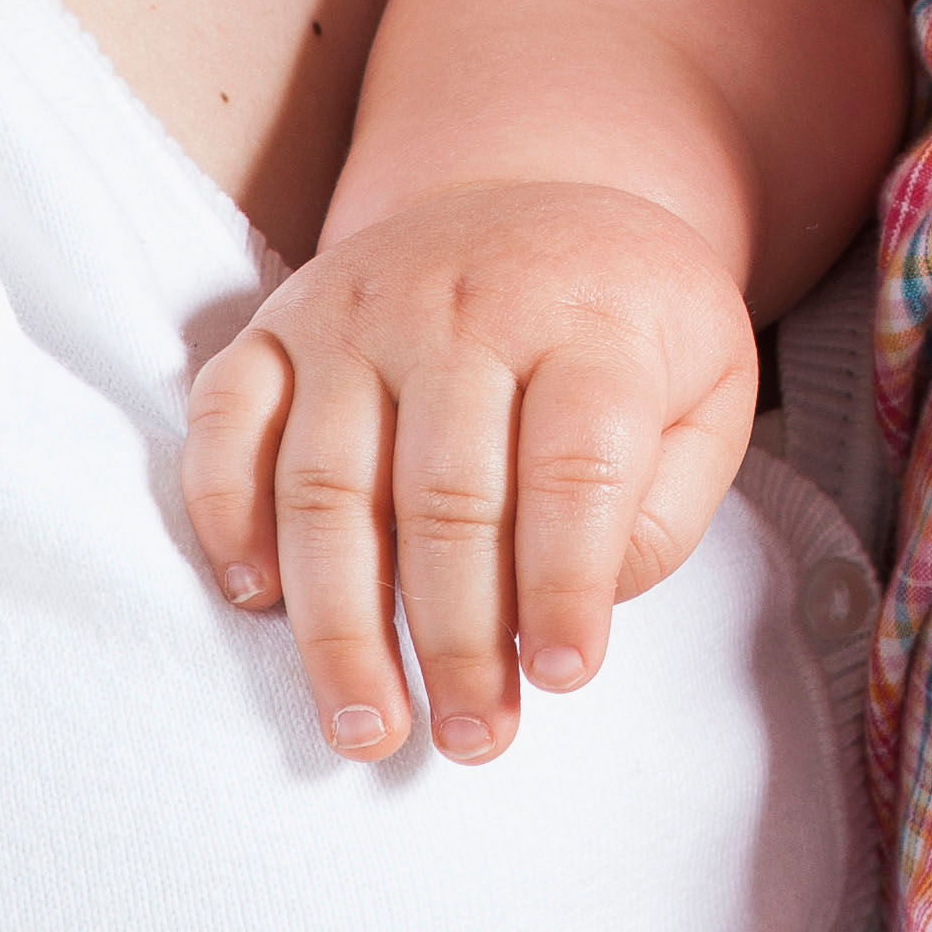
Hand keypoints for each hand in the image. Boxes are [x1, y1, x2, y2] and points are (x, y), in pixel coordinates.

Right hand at [180, 180, 758, 768]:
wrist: (535, 190)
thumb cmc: (627, 328)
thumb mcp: (707, 389)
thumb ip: (665, 504)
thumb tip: (575, 613)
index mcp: (589, 316)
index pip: (575, 462)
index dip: (567, 581)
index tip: (566, 679)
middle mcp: (463, 304)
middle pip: (446, 494)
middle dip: (456, 638)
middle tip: (471, 741)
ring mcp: (358, 308)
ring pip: (328, 481)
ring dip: (340, 623)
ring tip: (368, 728)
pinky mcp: (278, 320)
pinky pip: (225, 420)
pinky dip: (224, 513)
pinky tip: (256, 601)